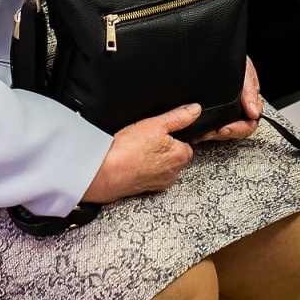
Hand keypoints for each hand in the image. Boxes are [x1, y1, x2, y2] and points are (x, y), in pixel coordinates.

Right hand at [81, 104, 198, 203]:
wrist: (104, 173)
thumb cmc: (128, 149)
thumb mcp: (156, 124)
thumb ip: (178, 116)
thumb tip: (195, 110)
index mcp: (180, 156)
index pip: (186, 142)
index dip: (173, 135)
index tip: (160, 132)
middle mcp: (173, 173)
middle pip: (174, 155)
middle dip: (163, 147)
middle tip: (146, 139)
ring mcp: (159, 183)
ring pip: (161, 166)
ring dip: (153, 159)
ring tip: (137, 150)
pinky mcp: (145, 190)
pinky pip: (149, 175)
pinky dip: (143, 169)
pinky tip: (132, 161)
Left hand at [194, 59, 262, 142]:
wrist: (218, 52)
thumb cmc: (236, 61)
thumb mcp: (246, 72)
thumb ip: (250, 91)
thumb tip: (254, 113)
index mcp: (249, 103)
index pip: (248, 125)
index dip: (237, 129)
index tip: (225, 128)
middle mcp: (238, 110)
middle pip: (233, 131)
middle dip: (221, 134)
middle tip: (209, 133)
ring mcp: (224, 111)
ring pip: (220, 131)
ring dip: (211, 133)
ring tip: (199, 133)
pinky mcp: (211, 110)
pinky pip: (208, 123)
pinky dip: (202, 127)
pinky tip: (194, 129)